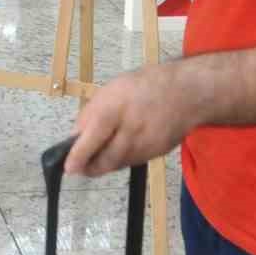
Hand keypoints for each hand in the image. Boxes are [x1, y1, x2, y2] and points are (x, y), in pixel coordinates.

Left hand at [65, 63, 197, 176]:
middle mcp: (131, 130)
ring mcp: (146, 145)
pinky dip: (122, 158)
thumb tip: (75, 136)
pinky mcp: (156, 154)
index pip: (94, 135)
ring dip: (105, 163)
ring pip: (118, 163)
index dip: (79, 154)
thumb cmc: (143, 86)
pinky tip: (121, 147)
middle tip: (78, 167)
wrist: (186, 93)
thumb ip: (91, 113)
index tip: (69, 168)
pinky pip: (132, 161)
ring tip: (98, 154)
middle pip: (106, 159)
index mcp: (116, 108)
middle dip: (89, 167)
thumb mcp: (111, 89)